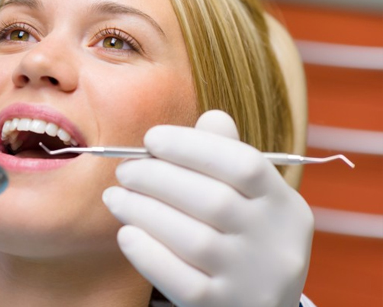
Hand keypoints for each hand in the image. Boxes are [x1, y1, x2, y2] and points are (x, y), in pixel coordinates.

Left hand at [104, 110, 312, 306]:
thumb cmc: (242, 241)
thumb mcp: (251, 202)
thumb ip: (228, 158)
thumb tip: (210, 117)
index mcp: (285, 206)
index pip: (244, 165)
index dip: (193, 147)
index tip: (151, 138)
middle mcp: (276, 243)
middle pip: (214, 201)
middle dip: (158, 178)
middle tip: (124, 170)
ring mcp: (252, 280)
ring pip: (194, 240)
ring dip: (144, 212)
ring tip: (115, 197)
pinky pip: (182, 282)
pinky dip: (149, 254)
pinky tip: (126, 234)